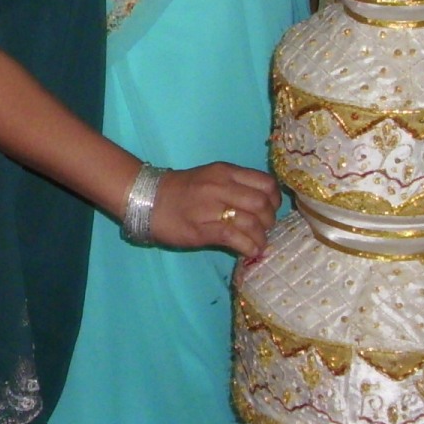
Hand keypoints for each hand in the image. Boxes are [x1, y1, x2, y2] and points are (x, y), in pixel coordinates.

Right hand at [147, 162, 276, 257]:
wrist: (147, 199)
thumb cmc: (181, 191)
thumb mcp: (211, 177)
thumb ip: (235, 186)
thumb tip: (262, 206)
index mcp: (225, 171)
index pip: (266, 183)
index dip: (275, 199)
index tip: (271, 209)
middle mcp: (221, 186)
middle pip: (262, 204)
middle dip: (270, 221)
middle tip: (264, 229)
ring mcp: (211, 207)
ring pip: (252, 222)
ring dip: (261, 238)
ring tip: (258, 244)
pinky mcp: (202, 228)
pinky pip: (235, 237)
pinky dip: (248, 247)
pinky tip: (248, 251)